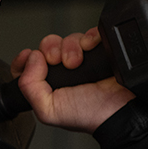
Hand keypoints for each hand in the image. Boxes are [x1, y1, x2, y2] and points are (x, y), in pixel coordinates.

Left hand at [10, 27, 134, 132]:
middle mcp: (64, 71)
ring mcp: (83, 58)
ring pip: (68, 38)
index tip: (30, 56)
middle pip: (48, 45)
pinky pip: (89, 33)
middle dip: (51, 50)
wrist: (121, 111)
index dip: (26, 59)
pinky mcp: (100, 49)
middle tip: (59, 63)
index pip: (27, 65)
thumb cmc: (90, 115)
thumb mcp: (49, 111)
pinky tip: (90, 48)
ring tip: (77, 62)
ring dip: (71, 47)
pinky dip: (88, 37)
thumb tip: (33, 58)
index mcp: (50, 84)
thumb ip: (29, 87)